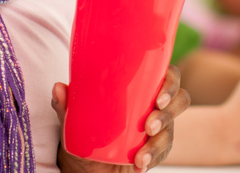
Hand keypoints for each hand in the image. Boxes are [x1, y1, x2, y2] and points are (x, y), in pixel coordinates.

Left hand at [53, 65, 189, 172]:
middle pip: (180, 100)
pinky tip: (139, 165)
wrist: (85, 164)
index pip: (168, 75)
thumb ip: (66, 104)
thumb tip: (59, 88)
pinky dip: (151, 159)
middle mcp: (155, 106)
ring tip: (142, 155)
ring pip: (172, 130)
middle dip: (169, 113)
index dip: (171, 83)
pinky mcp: (155, 151)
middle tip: (149, 125)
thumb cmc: (85, 129)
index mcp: (142, 87)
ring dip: (160, 142)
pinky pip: (162, 154)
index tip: (158, 97)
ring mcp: (158, 129)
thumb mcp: (74, 118)